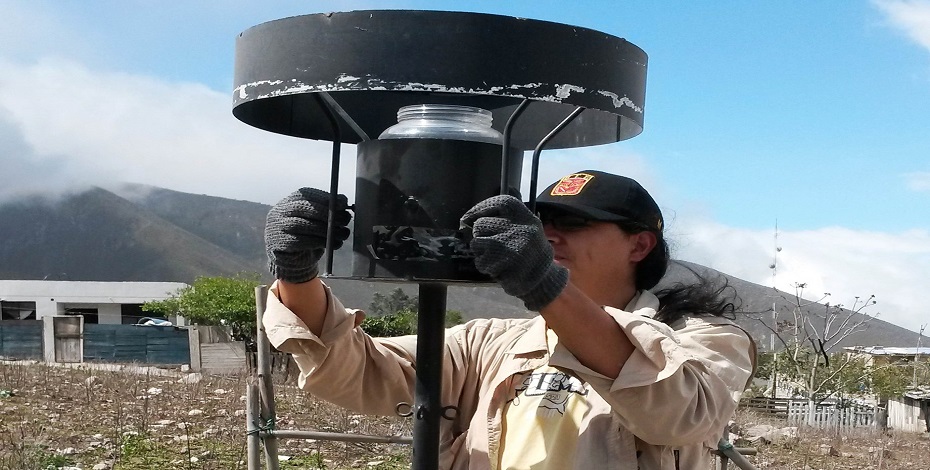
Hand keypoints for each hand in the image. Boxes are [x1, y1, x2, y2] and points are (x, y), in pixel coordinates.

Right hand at [265, 188, 350, 282]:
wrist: (287, 252)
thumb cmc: (306, 230)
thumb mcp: (315, 215)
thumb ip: (327, 208)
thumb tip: (344, 202)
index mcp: (294, 199)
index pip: (310, 194)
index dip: (328, 199)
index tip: (343, 204)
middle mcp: (283, 210)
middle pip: (307, 209)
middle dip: (329, 215)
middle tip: (345, 220)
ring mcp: (279, 226)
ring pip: (305, 226)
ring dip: (327, 231)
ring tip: (342, 234)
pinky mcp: (280, 242)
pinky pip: (302, 241)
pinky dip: (320, 242)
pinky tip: (333, 244)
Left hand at [460, 195, 567, 310]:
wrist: (543, 279)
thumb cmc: (529, 252)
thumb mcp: (526, 229)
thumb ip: (503, 221)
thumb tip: (468, 219)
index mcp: (526, 218)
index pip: (499, 203)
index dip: (481, 208)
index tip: (468, 217)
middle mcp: (519, 229)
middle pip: (481, 225)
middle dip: (480, 236)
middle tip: (491, 244)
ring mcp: (510, 247)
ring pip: (477, 243)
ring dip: (481, 252)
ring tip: (496, 257)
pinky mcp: (503, 264)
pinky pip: (481, 261)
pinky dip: (485, 266)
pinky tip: (498, 268)